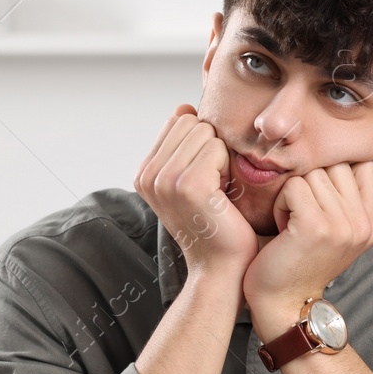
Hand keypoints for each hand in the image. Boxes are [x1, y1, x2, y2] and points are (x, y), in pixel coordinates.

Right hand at [135, 105, 257, 280]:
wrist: (222, 267)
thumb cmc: (216, 224)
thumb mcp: (190, 179)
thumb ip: (184, 144)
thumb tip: (185, 106)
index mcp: (144, 172)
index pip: (178, 119)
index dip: (200, 143)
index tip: (204, 179)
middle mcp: (147, 175)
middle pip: (190, 121)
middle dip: (210, 147)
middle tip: (214, 186)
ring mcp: (165, 180)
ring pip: (204, 131)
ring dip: (220, 157)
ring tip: (218, 191)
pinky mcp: (188, 185)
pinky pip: (217, 147)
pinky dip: (228, 168)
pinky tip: (223, 196)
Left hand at [243, 162, 372, 339]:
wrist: (284, 303)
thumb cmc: (305, 262)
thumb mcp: (342, 233)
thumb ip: (360, 202)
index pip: (364, 165)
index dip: (336, 171)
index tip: (321, 198)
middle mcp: (364, 224)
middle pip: (336, 164)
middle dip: (313, 180)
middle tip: (302, 212)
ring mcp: (342, 225)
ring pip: (314, 172)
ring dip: (294, 192)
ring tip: (293, 220)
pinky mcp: (315, 225)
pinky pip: (294, 185)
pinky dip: (281, 202)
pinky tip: (283, 225)